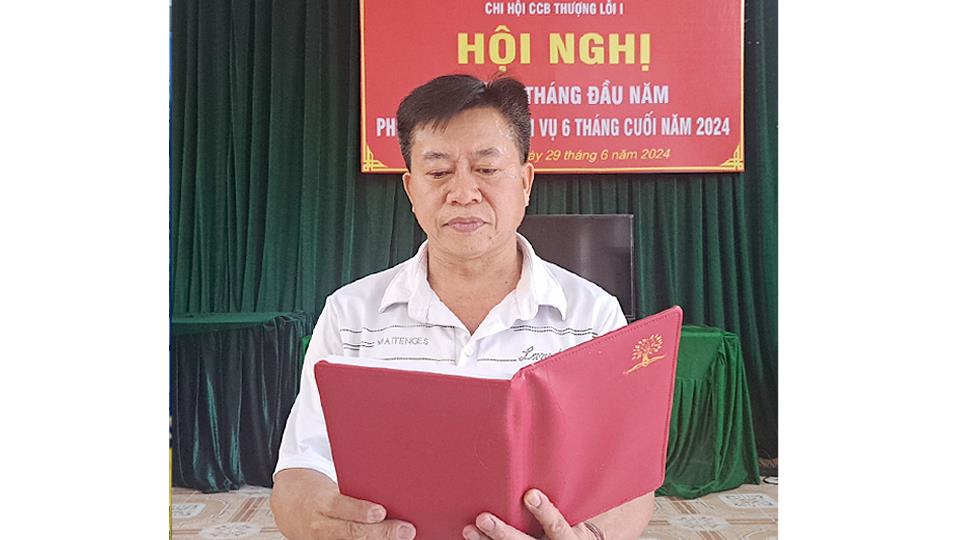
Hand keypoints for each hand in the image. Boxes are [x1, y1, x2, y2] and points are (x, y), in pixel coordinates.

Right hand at [271, 469, 416, 539]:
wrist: (289, 506)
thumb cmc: (317, 491)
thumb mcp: (329, 484)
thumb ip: (353, 486)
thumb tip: (387, 483)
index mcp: (320, 501)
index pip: (339, 506)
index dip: (360, 511)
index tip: (381, 511)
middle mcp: (320, 526)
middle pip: (352, 532)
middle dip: (381, 532)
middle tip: (406, 530)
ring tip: (402, 537)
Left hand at [461, 489, 601, 539]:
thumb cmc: (572, 524)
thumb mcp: (575, 515)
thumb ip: (562, 498)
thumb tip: (549, 460)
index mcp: (566, 536)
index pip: (556, 525)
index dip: (544, 511)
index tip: (530, 495)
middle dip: (503, 532)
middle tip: (483, 519)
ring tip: (468, 530)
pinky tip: (471, 537)